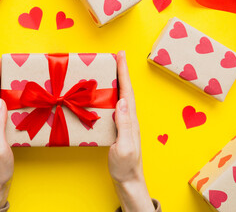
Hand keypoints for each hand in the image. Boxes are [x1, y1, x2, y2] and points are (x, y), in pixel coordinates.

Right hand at [108, 51, 153, 211]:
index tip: (121, 56)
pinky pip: (115, 105)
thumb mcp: (123, 146)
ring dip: (117, 80)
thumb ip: (124, 124)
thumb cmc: (125, 165)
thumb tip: (122, 101)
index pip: (127, 92)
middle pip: (126, 90)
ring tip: (110, 69)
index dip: (124, 73)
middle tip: (116, 56)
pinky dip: (112, 94)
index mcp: (130, 120)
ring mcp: (124, 122)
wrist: (127, 179)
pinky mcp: (118, 127)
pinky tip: (105, 93)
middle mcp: (129, 118)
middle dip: (122, 71)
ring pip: (121, 96)